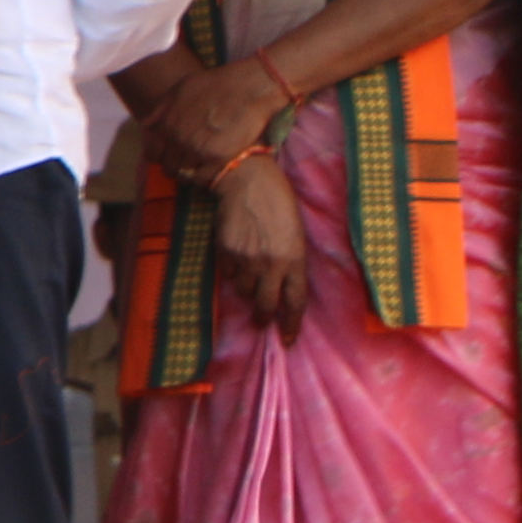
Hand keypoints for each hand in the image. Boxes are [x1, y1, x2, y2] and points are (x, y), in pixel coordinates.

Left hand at [145, 53, 290, 183]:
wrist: (252, 87)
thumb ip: (162, 109)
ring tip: (202, 165)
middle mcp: (177, 138)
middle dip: (176, 165)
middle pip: (168, 167)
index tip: (172, 155)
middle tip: (190, 162)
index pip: (152, 154)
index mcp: (165, 123)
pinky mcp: (218, 158)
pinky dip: (205, 178)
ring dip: (191, 172)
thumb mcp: (181, 89)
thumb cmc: (219, 83)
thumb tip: (148, 125)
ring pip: (184, 174)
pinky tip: (213, 169)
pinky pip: (203, 178)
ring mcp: (196, 149)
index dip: (162, 156)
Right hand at [215, 150, 313, 329]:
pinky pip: (228, 274)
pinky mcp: (226, 254)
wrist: (248, 183)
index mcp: (295, 260)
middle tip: (263, 322)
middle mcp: (271, 265)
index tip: (287, 339)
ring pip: (244, 292)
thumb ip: (290, 260)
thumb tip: (281, 281)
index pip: (295, 302)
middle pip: (267, 305)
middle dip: (264, 318)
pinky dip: (233, 274)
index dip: (291, 324)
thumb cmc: (279, 203)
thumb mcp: (295, 234)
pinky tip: (236, 262)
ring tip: (249, 282)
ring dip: (247, 292)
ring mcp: (246, 261)